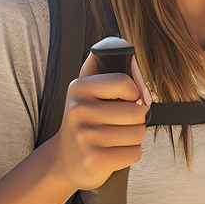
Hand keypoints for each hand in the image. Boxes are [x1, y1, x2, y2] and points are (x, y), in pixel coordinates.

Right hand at [53, 53, 150, 191]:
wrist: (65, 160)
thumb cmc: (86, 121)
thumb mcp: (87, 91)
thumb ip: (104, 66)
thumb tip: (121, 43)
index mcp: (79, 88)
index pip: (126, 83)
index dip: (135, 94)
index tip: (127, 100)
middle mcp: (79, 110)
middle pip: (137, 111)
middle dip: (136, 119)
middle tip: (120, 123)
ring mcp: (85, 137)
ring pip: (138, 133)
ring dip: (134, 138)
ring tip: (116, 138)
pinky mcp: (94, 160)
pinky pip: (134, 153)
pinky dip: (130, 154)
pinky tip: (114, 152)